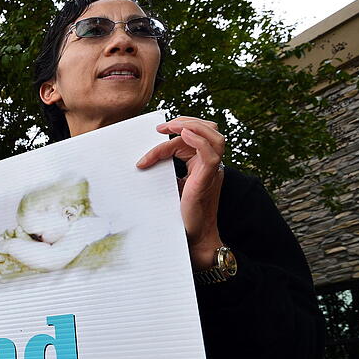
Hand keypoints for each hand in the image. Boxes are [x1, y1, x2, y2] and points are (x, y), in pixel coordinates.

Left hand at [137, 116, 224, 268]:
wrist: (192, 237)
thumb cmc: (181, 214)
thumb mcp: (170, 185)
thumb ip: (166, 169)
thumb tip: (145, 159)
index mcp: (201, 164)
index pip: (192, 139)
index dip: (173, 134)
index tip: (153, 138)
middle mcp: (210, 165)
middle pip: (208, 131)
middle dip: (185, 122)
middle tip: (162, 127)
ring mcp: (212, 171)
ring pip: (213, 137)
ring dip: (192, 126)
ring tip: (171, 127)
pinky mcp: (208, 179)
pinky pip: (210, 153)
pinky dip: (198, 140)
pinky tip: (183, 134)